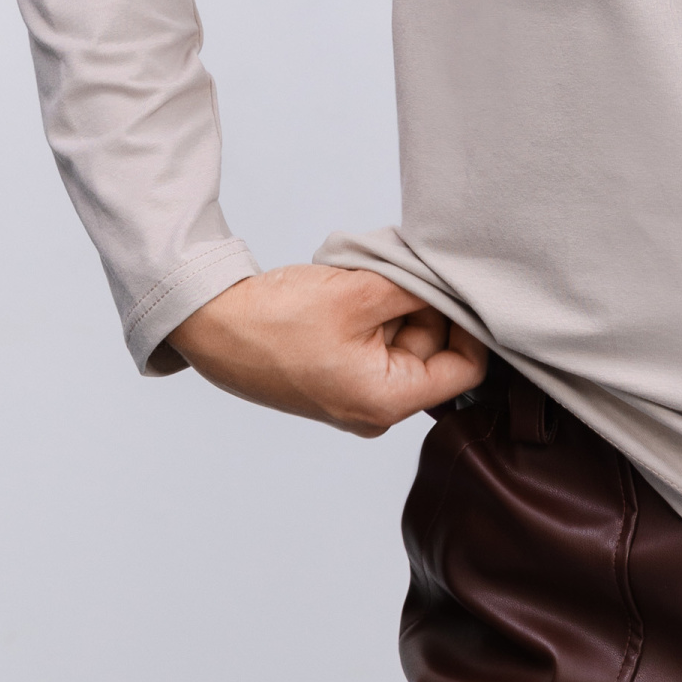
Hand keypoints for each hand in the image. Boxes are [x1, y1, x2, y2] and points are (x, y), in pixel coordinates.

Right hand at [167, 265, 488, 435]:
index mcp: (387, 402)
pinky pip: (376, 342)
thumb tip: (458, 281)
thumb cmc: (276, 319)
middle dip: (425, 306)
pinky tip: (351, 291)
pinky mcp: (338, 378)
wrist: (210, 325)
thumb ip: (419, 289)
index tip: (457, 283)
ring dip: (396, 305)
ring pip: (405, 341)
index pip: (466, 367)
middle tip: (400, 271)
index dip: (470, 322)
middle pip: (435, 351)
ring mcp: (355, 396)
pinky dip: (373, 313)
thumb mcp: (360, 293)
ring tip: (365, 280)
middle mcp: (376, 410)